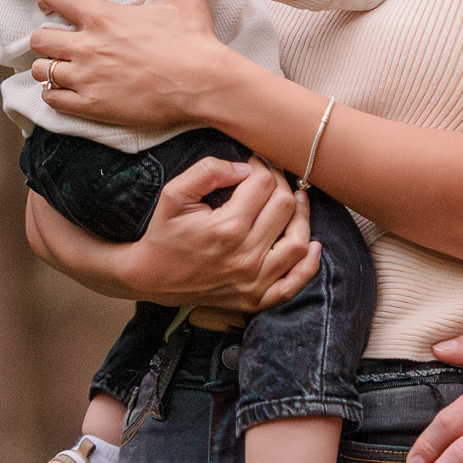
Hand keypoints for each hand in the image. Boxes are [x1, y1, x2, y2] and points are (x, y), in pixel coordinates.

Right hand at [27, 154, 320, 312]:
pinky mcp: (255, 299)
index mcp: (227, 228)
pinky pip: (294, 284)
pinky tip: (313, 245)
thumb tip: (245, 168)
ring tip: (294, 200)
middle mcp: (245, 256)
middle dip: (281, 184)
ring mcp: (253, 281)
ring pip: (298, 242)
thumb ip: (207, 171)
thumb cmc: (163, 233)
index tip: (253, 163)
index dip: (262, 166)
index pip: (264, 185)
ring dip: (302, 216)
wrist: (150, 277)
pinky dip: (309, 265)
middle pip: (285, 207)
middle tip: (269, 178)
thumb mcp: (174, 194)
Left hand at [31, 0, 229, 129]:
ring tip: (64, 67)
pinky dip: (55, 94)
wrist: (203, 84)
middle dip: (47, 38)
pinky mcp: (92, 105)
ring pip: (42, 70)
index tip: (54, 5)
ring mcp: (88, 78)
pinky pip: (52, 98)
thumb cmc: (194, 39)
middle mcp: (88, 46)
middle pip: (39, 38)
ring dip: (50, 67)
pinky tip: (68, 90)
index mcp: (103, 16)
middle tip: (61, 41)